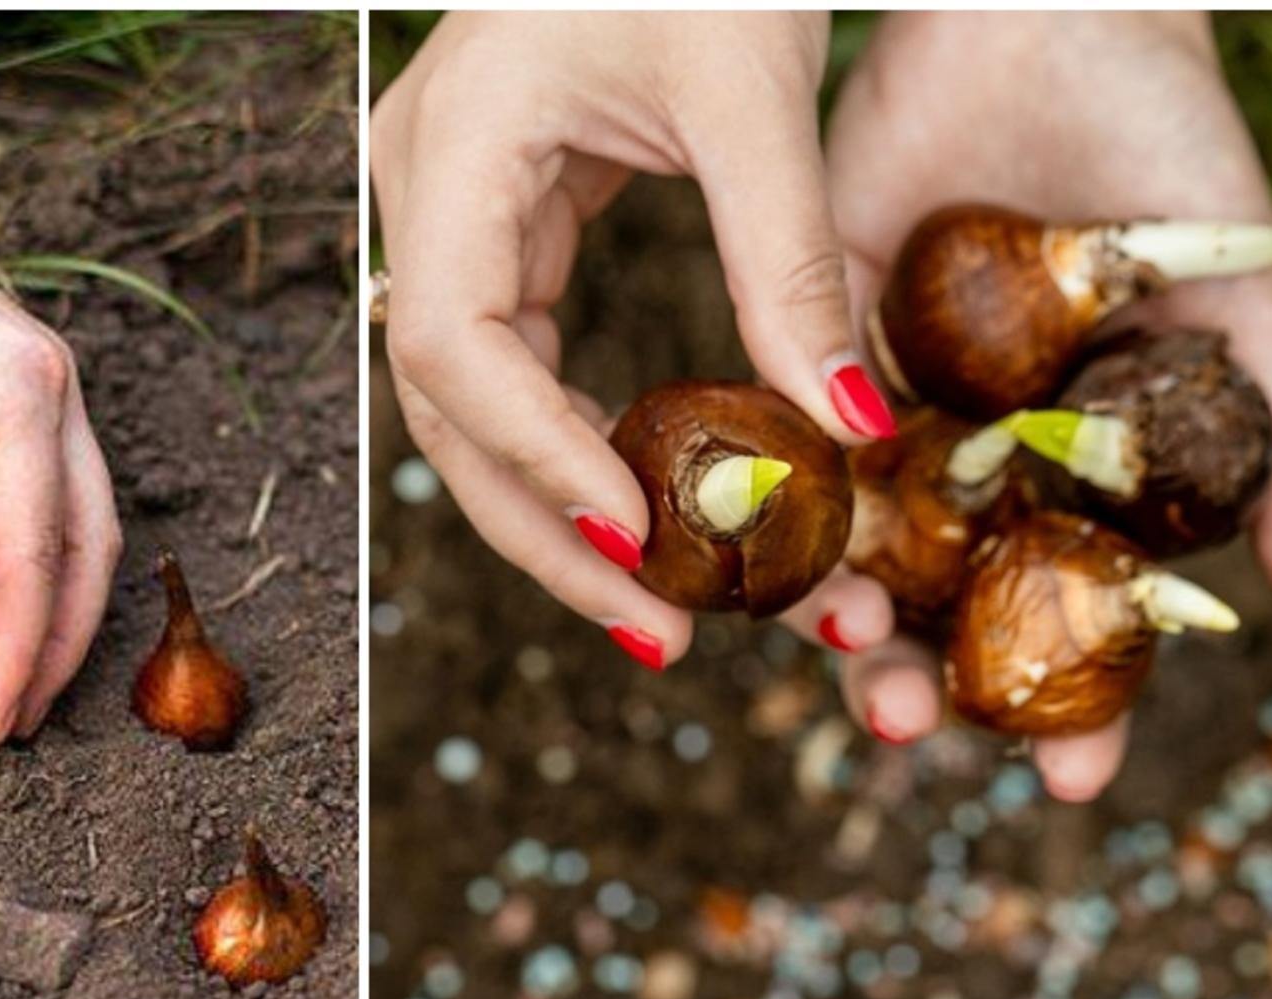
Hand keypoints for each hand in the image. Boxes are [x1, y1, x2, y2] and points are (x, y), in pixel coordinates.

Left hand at [0, 12, 121, 744]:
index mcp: (21, 393)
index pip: (36, 547)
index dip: (22, 644)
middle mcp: (55, 394)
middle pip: (84, 545)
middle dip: (57, 640)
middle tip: (13, 723)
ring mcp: (41, 398)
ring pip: (68, 531)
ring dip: (38, 611)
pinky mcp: (11, 405)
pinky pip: (25, 506)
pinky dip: (5, 570)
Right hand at [372, 12, 899, 671]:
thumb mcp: (754, 95)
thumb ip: (791, 265)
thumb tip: (850, 432)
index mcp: (455, 143)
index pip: (459, 343)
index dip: (537, 453)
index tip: (636, 535)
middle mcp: (422, 187)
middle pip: (447, 403)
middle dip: (543, 523)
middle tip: (650, 629)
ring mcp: (448, 209)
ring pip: (471, 399)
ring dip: (554, 502)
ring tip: (651, 600)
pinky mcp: (495, 223)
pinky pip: (511, 359)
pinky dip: (571, 436)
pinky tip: (639, 501)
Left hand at [826, 11, 1271, 797]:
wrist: (1045, 19)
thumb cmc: (1165, 146)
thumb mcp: (1237, 297)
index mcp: (1090, 468)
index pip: (1082, 616)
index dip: (1083, 704)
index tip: (1064, 783)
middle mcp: (991, 455)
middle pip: (957, 602)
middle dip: (935, 679)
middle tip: (910, 725)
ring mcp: (905, 403)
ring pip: (865, 539)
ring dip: (847, 610)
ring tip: (844, 651)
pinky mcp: (820, 338)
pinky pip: (791, 440)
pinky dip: (779, 501)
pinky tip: (769, 550)